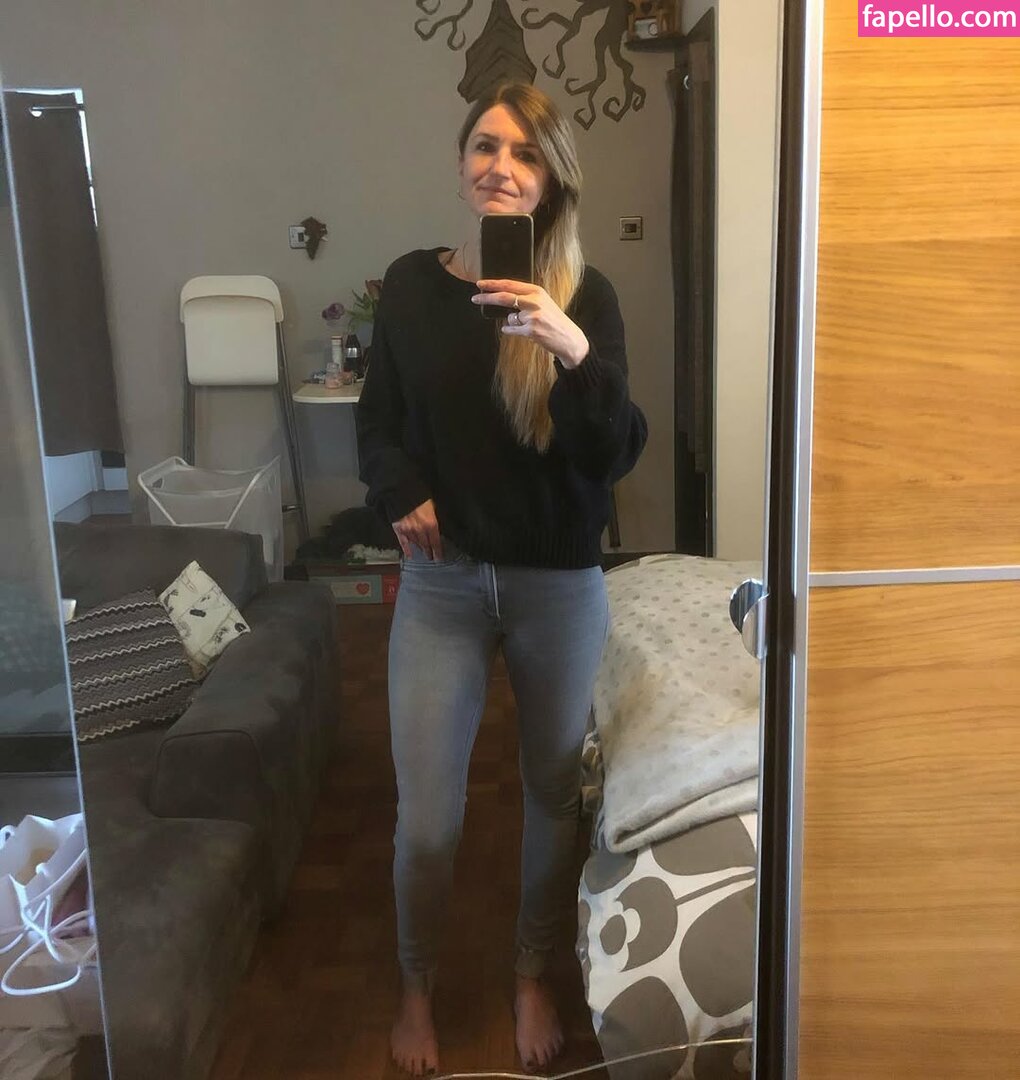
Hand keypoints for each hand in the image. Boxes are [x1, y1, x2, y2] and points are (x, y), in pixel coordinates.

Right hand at [392, 499, 442, 560]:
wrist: (401, 491)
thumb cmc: (418, 496)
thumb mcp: (432, 506)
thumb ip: (433, 519)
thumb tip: (435, 528)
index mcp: (431, 524)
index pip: (436, 541)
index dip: (438, 551)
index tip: (440, 558)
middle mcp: (420, 530)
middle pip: (426, 544)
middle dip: (429, 551)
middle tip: (432, 558)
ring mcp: (408, 531)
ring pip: (416, 543)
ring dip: (420, 549)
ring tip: (423, 554)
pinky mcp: (398, 529)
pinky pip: (403, 542)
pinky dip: (406, 549)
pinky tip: (409, 555)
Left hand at [472, 280, 589, 367]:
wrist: (569, 339)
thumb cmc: (554, 322)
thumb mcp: (543, 303)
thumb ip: (525, 299)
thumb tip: (501, 299)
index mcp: (537, 291)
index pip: (510, 284)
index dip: (493, 284)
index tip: (480, 283)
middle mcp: (534, 301)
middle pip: (504, 297)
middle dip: (487, 297)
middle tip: (475, 298)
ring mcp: (532, 316)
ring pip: (509, 317)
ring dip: (513, 323)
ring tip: (530, 326)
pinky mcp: (530, 330)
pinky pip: (511, 329)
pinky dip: (512, 331)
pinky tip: (525, 333)